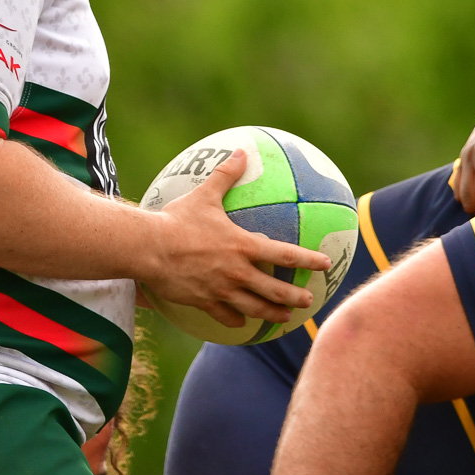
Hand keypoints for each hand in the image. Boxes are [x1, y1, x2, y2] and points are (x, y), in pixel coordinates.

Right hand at [141, 149, 331, 325]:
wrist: (149, 249)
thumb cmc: (177, 220)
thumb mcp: (204, 195)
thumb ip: (225, 175)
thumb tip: (241, 151)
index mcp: (243, 246)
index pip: (286, 255)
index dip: (309, 259)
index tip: (325, 262)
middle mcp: (238, 272)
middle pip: (276, 290)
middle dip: (296, 296)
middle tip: (309, 300)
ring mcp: (222, 290)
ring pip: (255, 308)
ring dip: (273, 313)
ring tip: (284, 318)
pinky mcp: (204, 301)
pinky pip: (225, 316)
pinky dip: (236, 320)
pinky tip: (241, 322)